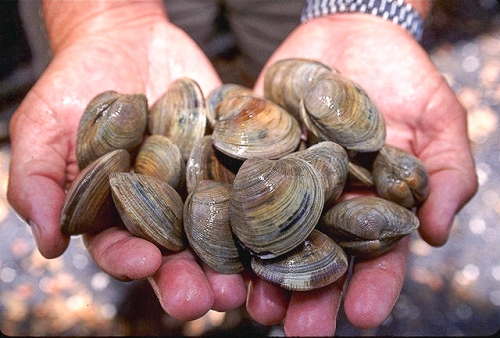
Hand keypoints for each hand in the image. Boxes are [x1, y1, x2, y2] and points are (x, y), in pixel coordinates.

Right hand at [7, 4, 245, 320]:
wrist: (124, 40)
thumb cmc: (75, 84)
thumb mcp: (43, 127)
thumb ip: (38, 182)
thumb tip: (47, 244)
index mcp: (114, 213)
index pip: (119, 249)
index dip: (129, 260)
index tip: (144, 262)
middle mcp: (160, 210)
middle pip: (175, 255)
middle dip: (190, 280)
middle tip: (208, 300)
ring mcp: (198, 186)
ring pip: (217, 233)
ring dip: (231, 261)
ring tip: (243, 283)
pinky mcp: (228, 161)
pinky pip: (246, 185)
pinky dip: (259, 206)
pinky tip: (276, 227)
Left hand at [251, 14, 477, 334]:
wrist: (348, 35)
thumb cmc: (402, 76)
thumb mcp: (436, 118)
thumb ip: (444, 172)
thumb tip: (436, 232)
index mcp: (372, 204)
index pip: (376, 255)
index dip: (373, 286)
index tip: (364, 316)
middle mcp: (325, 203)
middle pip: (318, 258)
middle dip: (310, 295)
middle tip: (299, 331)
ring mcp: (285, 183)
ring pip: (272, 237)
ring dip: (263, 273)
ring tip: (253, 305)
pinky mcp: (252, 157)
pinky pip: (237, 190)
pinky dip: (227, 217)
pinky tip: (217, 246)